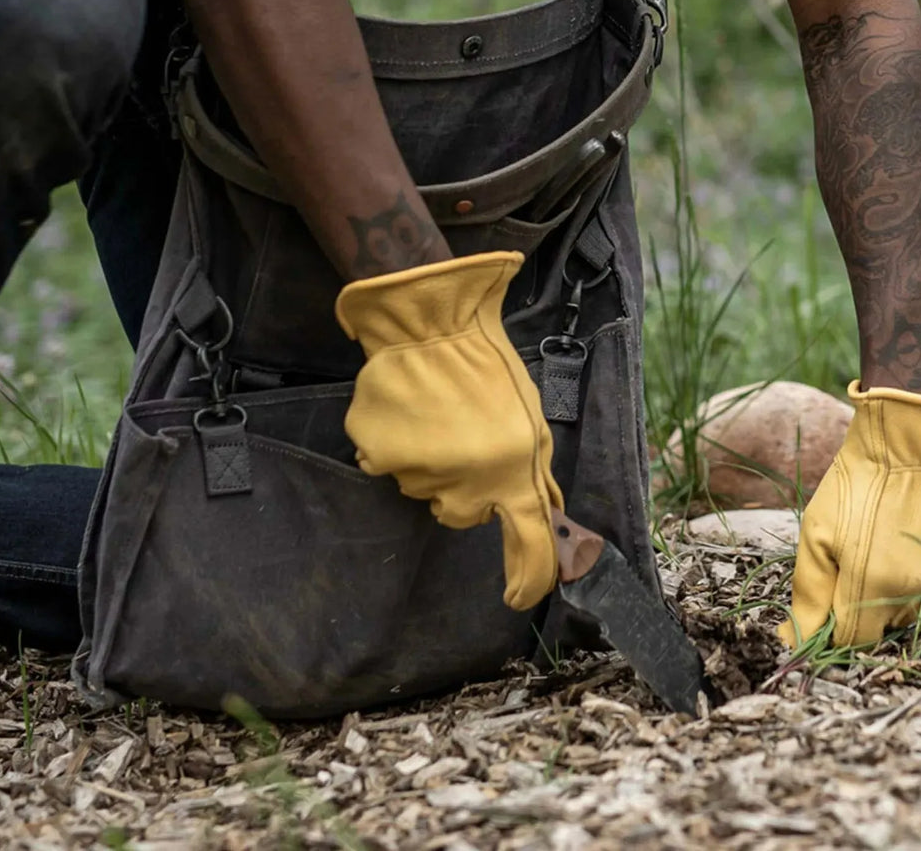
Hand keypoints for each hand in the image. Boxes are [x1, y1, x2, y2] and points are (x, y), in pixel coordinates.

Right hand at [335, 251, 562, 610]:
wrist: (429, 323)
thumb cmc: (487, 368)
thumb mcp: (530, 421)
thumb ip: (532, 475)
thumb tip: (543, 517)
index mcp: (512, 472)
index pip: (529, 546)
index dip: (528, 580)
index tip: (517, 597)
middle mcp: (464, 483)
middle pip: (464, 515)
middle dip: (468, 487)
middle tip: (467, 438)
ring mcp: (417, 472)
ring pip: (425, 489)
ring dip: (432, 464)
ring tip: (437, 415)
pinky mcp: (378, 454)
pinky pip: (388, 467)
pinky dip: (396, 448)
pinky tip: (408, 413)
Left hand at [778, 381, 920, 647]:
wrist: (913, 441)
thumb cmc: (856, 483)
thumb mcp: (817, 532)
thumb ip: (809, 592)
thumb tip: (795, 639)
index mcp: (874, 587)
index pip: (852, 641)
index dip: (833, 626)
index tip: (825, 598)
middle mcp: (917, 594)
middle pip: (882, 626)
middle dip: (861, 604)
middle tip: (851, 558)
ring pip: (910, 608)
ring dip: (891, 590)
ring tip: (881, 541)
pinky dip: (919, 572)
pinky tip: (908, 536)